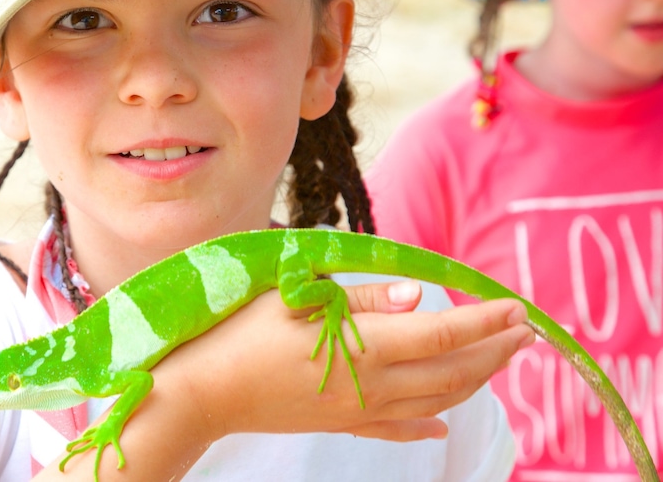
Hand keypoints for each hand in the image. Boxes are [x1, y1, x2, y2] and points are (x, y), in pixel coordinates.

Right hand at [165, 281, 533, 442]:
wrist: (203, 391)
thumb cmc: (240, 332)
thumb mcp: (297, 298)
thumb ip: (364, 298)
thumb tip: (421, 297)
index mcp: (363, 347)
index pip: (443, 334)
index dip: (484, 321)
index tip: (516, 307)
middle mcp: (371, 385)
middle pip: (452, 372)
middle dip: (494, 351)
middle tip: (524, 331)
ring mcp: (358, 411)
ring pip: (435, 402)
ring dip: (474, 382)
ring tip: (497, 361)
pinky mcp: (340, 424)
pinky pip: (396, 431)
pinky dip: (427, 427)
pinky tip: (442, 426)